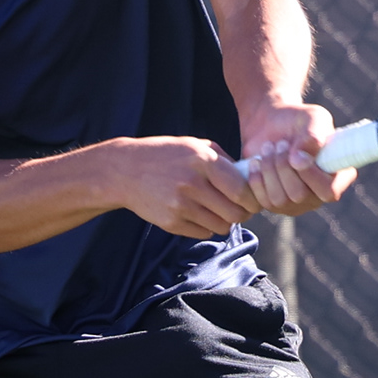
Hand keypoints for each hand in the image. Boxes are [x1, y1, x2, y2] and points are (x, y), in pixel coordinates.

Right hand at [99, 136, 269, 239]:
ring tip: (215, 210)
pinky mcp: (171, 222)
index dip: (252, 199)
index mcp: (202, 161)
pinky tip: (197, 214)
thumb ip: (223, 159)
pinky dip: (206, 227)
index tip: (252, 199)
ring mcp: (180, 205)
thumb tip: (250, 177)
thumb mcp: (194, 145)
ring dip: (223, 221)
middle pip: (235, 213)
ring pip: (221, 226)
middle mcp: (192, 184)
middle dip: (242, 214)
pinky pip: (203, 233)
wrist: (125, 171)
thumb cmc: (165, 156)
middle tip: (238, 209)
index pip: (241, 189)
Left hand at [240, 105, 353, 215]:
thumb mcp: (312, 118)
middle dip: (283, 166)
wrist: (270, 124)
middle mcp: (320, 194)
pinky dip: (256, 179)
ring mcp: (297, 203)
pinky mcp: (275, 205)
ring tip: (268, 148)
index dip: (310, 175)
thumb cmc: (298, 121)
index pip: (329, 191)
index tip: (295, 154)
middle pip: (299, 195)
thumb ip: (314, 135)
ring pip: (279, 200)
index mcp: (338, 176)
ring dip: (269, 170)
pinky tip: (256, 161)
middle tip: (280, 144)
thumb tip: (300, 158)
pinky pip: (262, 201)